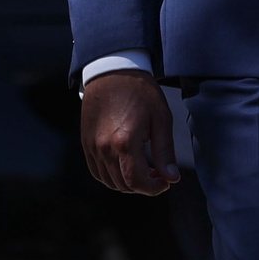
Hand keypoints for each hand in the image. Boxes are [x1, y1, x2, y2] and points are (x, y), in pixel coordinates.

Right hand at [80, 71, 179, 195]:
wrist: (112, 70)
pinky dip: (110, 176)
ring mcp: (92, 146)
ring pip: (109, 181)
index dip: (153, 189)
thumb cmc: (140, 92)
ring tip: (141, 169)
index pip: (137, 182)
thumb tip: (172, 178)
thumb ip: (165, 152)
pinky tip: (124, 165)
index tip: (165, 182)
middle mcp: (105, 148)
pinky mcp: (86, 142)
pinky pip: (96, 171)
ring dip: (127, 183)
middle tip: (157, 174)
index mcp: (125, 142)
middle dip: (143, 186)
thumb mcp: (160, 119)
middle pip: (123, 185)